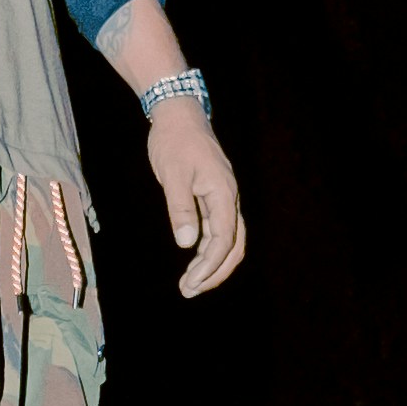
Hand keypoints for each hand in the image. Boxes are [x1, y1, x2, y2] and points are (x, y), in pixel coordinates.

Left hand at [148, 98, 246, 295]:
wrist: (179, 115)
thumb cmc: (174, 141)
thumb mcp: (173, 174)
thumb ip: (180, 208)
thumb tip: (186, 243)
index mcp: (224, 193)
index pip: (224, 239)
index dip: (209, 265)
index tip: (190, 283)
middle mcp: (229, 198)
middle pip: (233, 245)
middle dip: (214, 272)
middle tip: (189, 291)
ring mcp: (224, 198)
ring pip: (228, 240)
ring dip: (212, 264)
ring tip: (190, 283)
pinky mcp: (214, 197)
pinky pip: (218, 229)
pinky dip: (208, 249)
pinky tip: (193, 260)